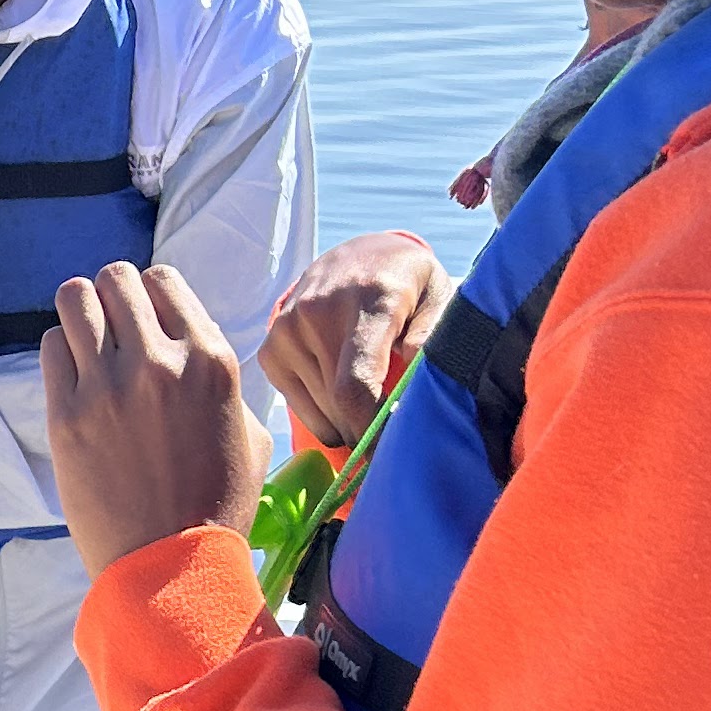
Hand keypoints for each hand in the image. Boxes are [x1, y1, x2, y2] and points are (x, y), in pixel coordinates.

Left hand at [43, 263, 272, 576]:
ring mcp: (109, 386)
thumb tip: (191, 349)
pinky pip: (51, 346)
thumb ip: (218, 381)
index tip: (145, 317)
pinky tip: (74, 376)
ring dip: (80, 311)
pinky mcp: (67, 414)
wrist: (170, 565)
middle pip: (116, 279)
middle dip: (112, 294)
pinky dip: (60, 350)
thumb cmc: (216, 505)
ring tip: (86, 339)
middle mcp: (160, 362)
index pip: (165, 281)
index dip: (150, 294)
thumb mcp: (248, 433)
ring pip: (75, 299)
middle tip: (112, 325)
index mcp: (210, 361)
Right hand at [258, 234, 452, 451]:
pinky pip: (296, 405)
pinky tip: (342, 400)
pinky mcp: (272, 346)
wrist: (358, 253)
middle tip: (391, 434)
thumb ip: (433, 333)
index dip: (371, 429)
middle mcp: (320, 312)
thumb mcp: (438, 297)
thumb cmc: (408, 285)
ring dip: (349, 423)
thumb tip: (412, 367)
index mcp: (370, 300)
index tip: (388, 456)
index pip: (356, 382)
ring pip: (321, 409)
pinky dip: (323, 416)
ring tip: (371, 407)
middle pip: (340, 404)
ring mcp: (288, 328)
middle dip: (368, 431)